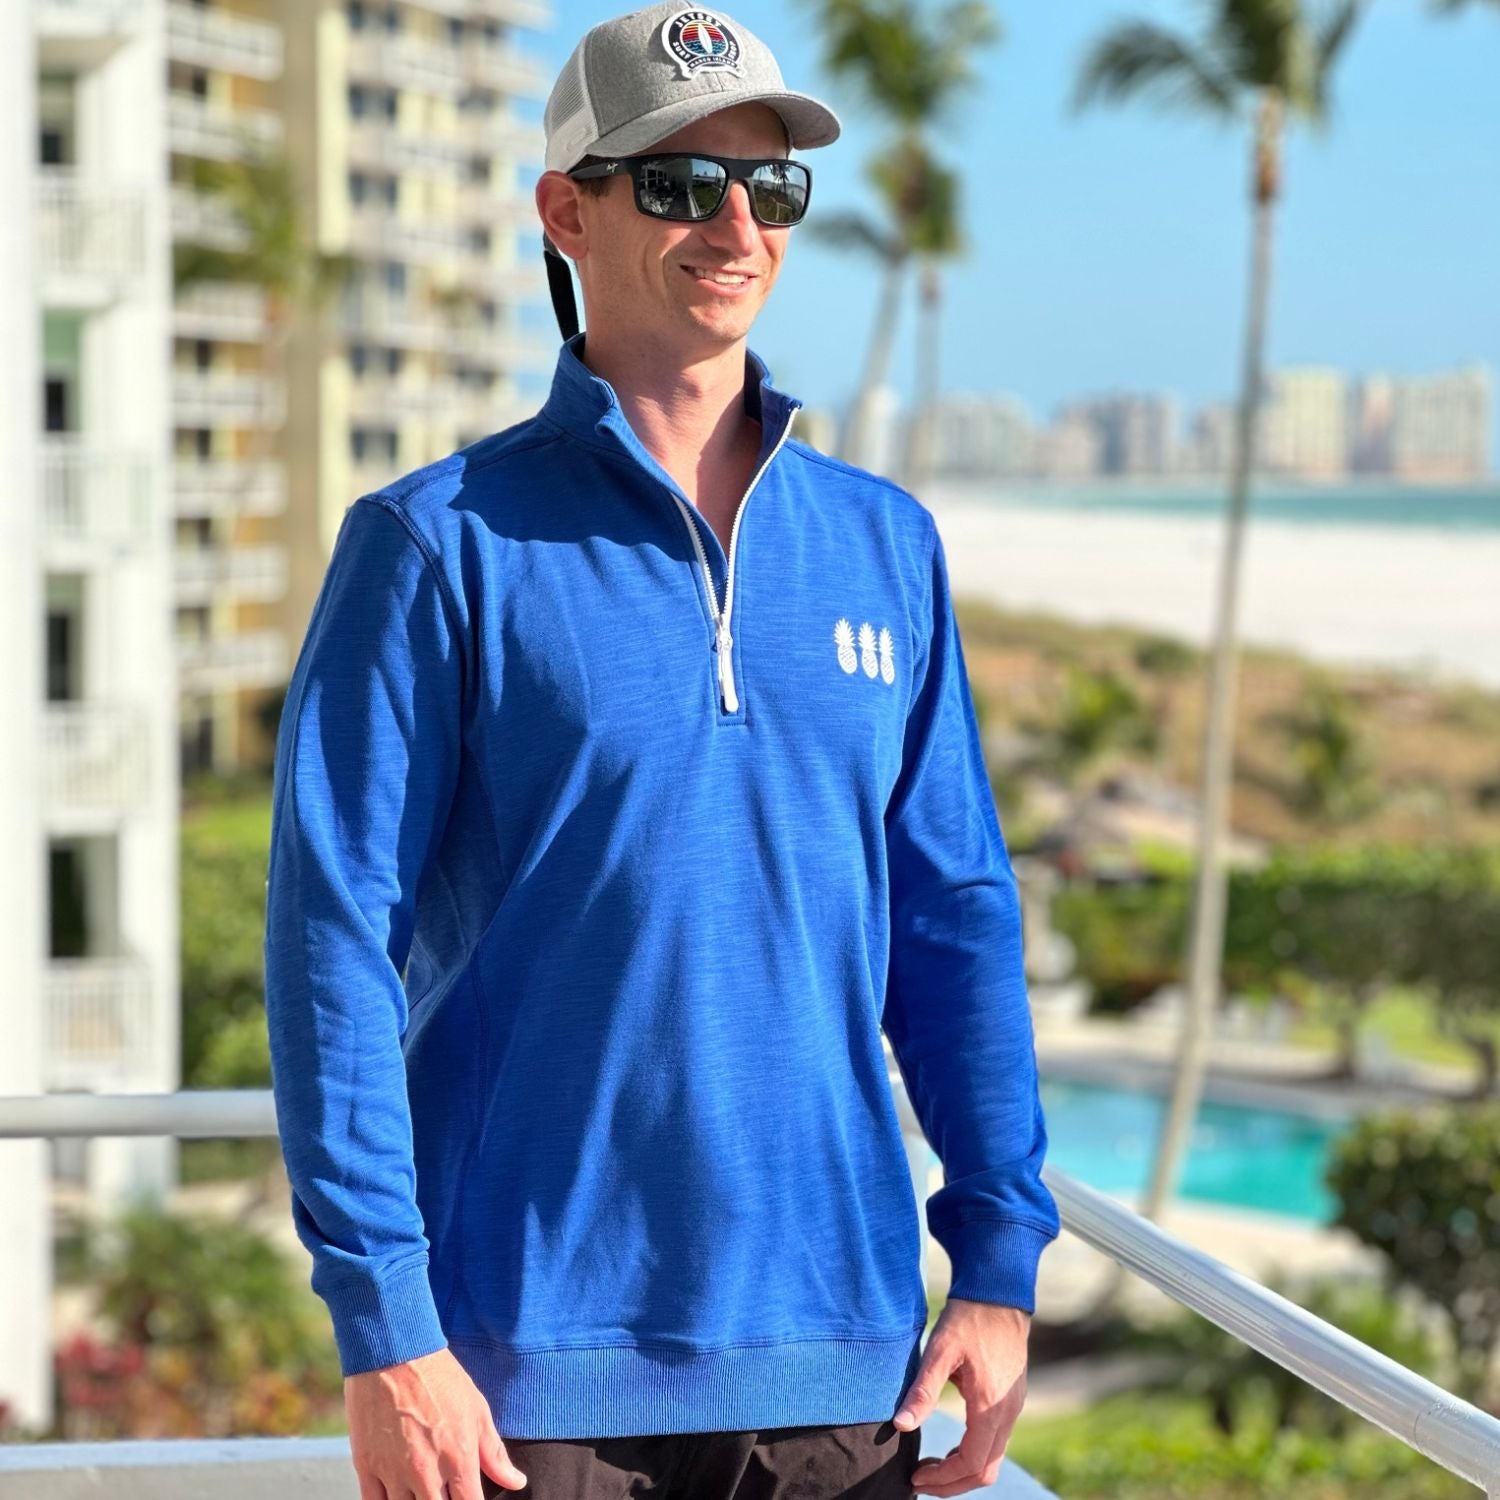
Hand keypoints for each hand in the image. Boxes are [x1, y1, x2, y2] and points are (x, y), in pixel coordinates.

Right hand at [345, 1346, 527, 1497]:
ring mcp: (393, 1471)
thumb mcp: (476, 1409)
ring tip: (423, 1488)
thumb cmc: (439, 1377)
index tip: (469, 1497)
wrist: (394, 1351)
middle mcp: (426, 1471)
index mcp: (458, 1457)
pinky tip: (397, 1494)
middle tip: (446, 1489)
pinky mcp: (366, 1466)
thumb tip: (517, 1482)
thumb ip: (494, 1453)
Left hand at [892, 1298, 1029, 1495]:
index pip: (970, 1463)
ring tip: (931, 1466)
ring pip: (993, 1458)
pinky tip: (950, 1445)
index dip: (943, 1478)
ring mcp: (1013, 1407)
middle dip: (952, 1483)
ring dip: (962, 1470)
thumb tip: (900, 1425)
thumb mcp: (940, 1351)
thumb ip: (922, 1390)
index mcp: (991, 1406)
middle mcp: (1008, 1413)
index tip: (915, 1478)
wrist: (999, 1293)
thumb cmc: (968, 1318)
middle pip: (986, 1470)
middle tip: (920, 1480)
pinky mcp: (1012, 1399)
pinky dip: (974, 1454)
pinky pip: (996, 1441)